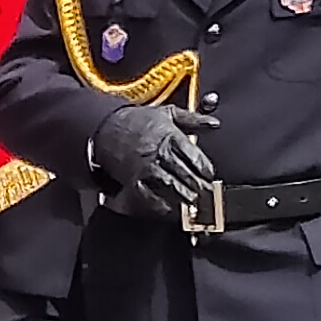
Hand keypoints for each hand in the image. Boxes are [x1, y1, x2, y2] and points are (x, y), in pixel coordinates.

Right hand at [92, 103, 219, 217]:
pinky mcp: (132, 179)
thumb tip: (214, 122)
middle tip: (206, 195)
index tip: (209, 175)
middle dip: (199, 187)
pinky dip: (159, 204)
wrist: (107, 125)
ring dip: (183, 196)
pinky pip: (148, 196)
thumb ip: (193, 118)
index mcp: (171, 136)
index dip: (205, 169)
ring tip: (192, 203)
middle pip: (186, 174)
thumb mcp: (168, 113)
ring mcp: (146, 167)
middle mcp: (160, 152)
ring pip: (171, 186)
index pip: (195, 156)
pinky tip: (168, 208)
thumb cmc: (137, 120)